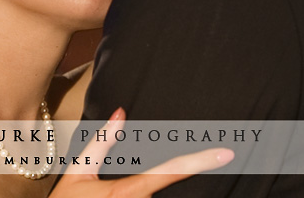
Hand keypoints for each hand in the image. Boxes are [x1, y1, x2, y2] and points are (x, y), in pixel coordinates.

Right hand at [49, 108, 233, 197]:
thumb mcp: (77, 173)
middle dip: (160, 185)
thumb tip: (121, 113)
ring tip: (116, 195)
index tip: (226, 153)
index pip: (169, 172)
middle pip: (165, 192)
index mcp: (126, 191)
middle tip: (133, 184)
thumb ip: (100, 143)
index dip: (200, 162)